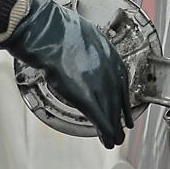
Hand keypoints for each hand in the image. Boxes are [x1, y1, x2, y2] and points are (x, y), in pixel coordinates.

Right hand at [0, 0, 131, 148]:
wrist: (45, 29)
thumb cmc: (56, 28)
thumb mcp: (83, 36)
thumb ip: (88, 52)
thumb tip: (82, 59)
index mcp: (110, 54)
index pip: (121, 84)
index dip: (123, 101)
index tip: (124, 111)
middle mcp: (109, 70)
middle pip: (118, 101)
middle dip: (119, 117)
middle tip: (121, 131)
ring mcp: (98, 83)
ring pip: (111, 112)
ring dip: (113, 129)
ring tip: (114, 140)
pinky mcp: (85, 95)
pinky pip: (100, 117)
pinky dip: (105, 131)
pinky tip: (107, 139)